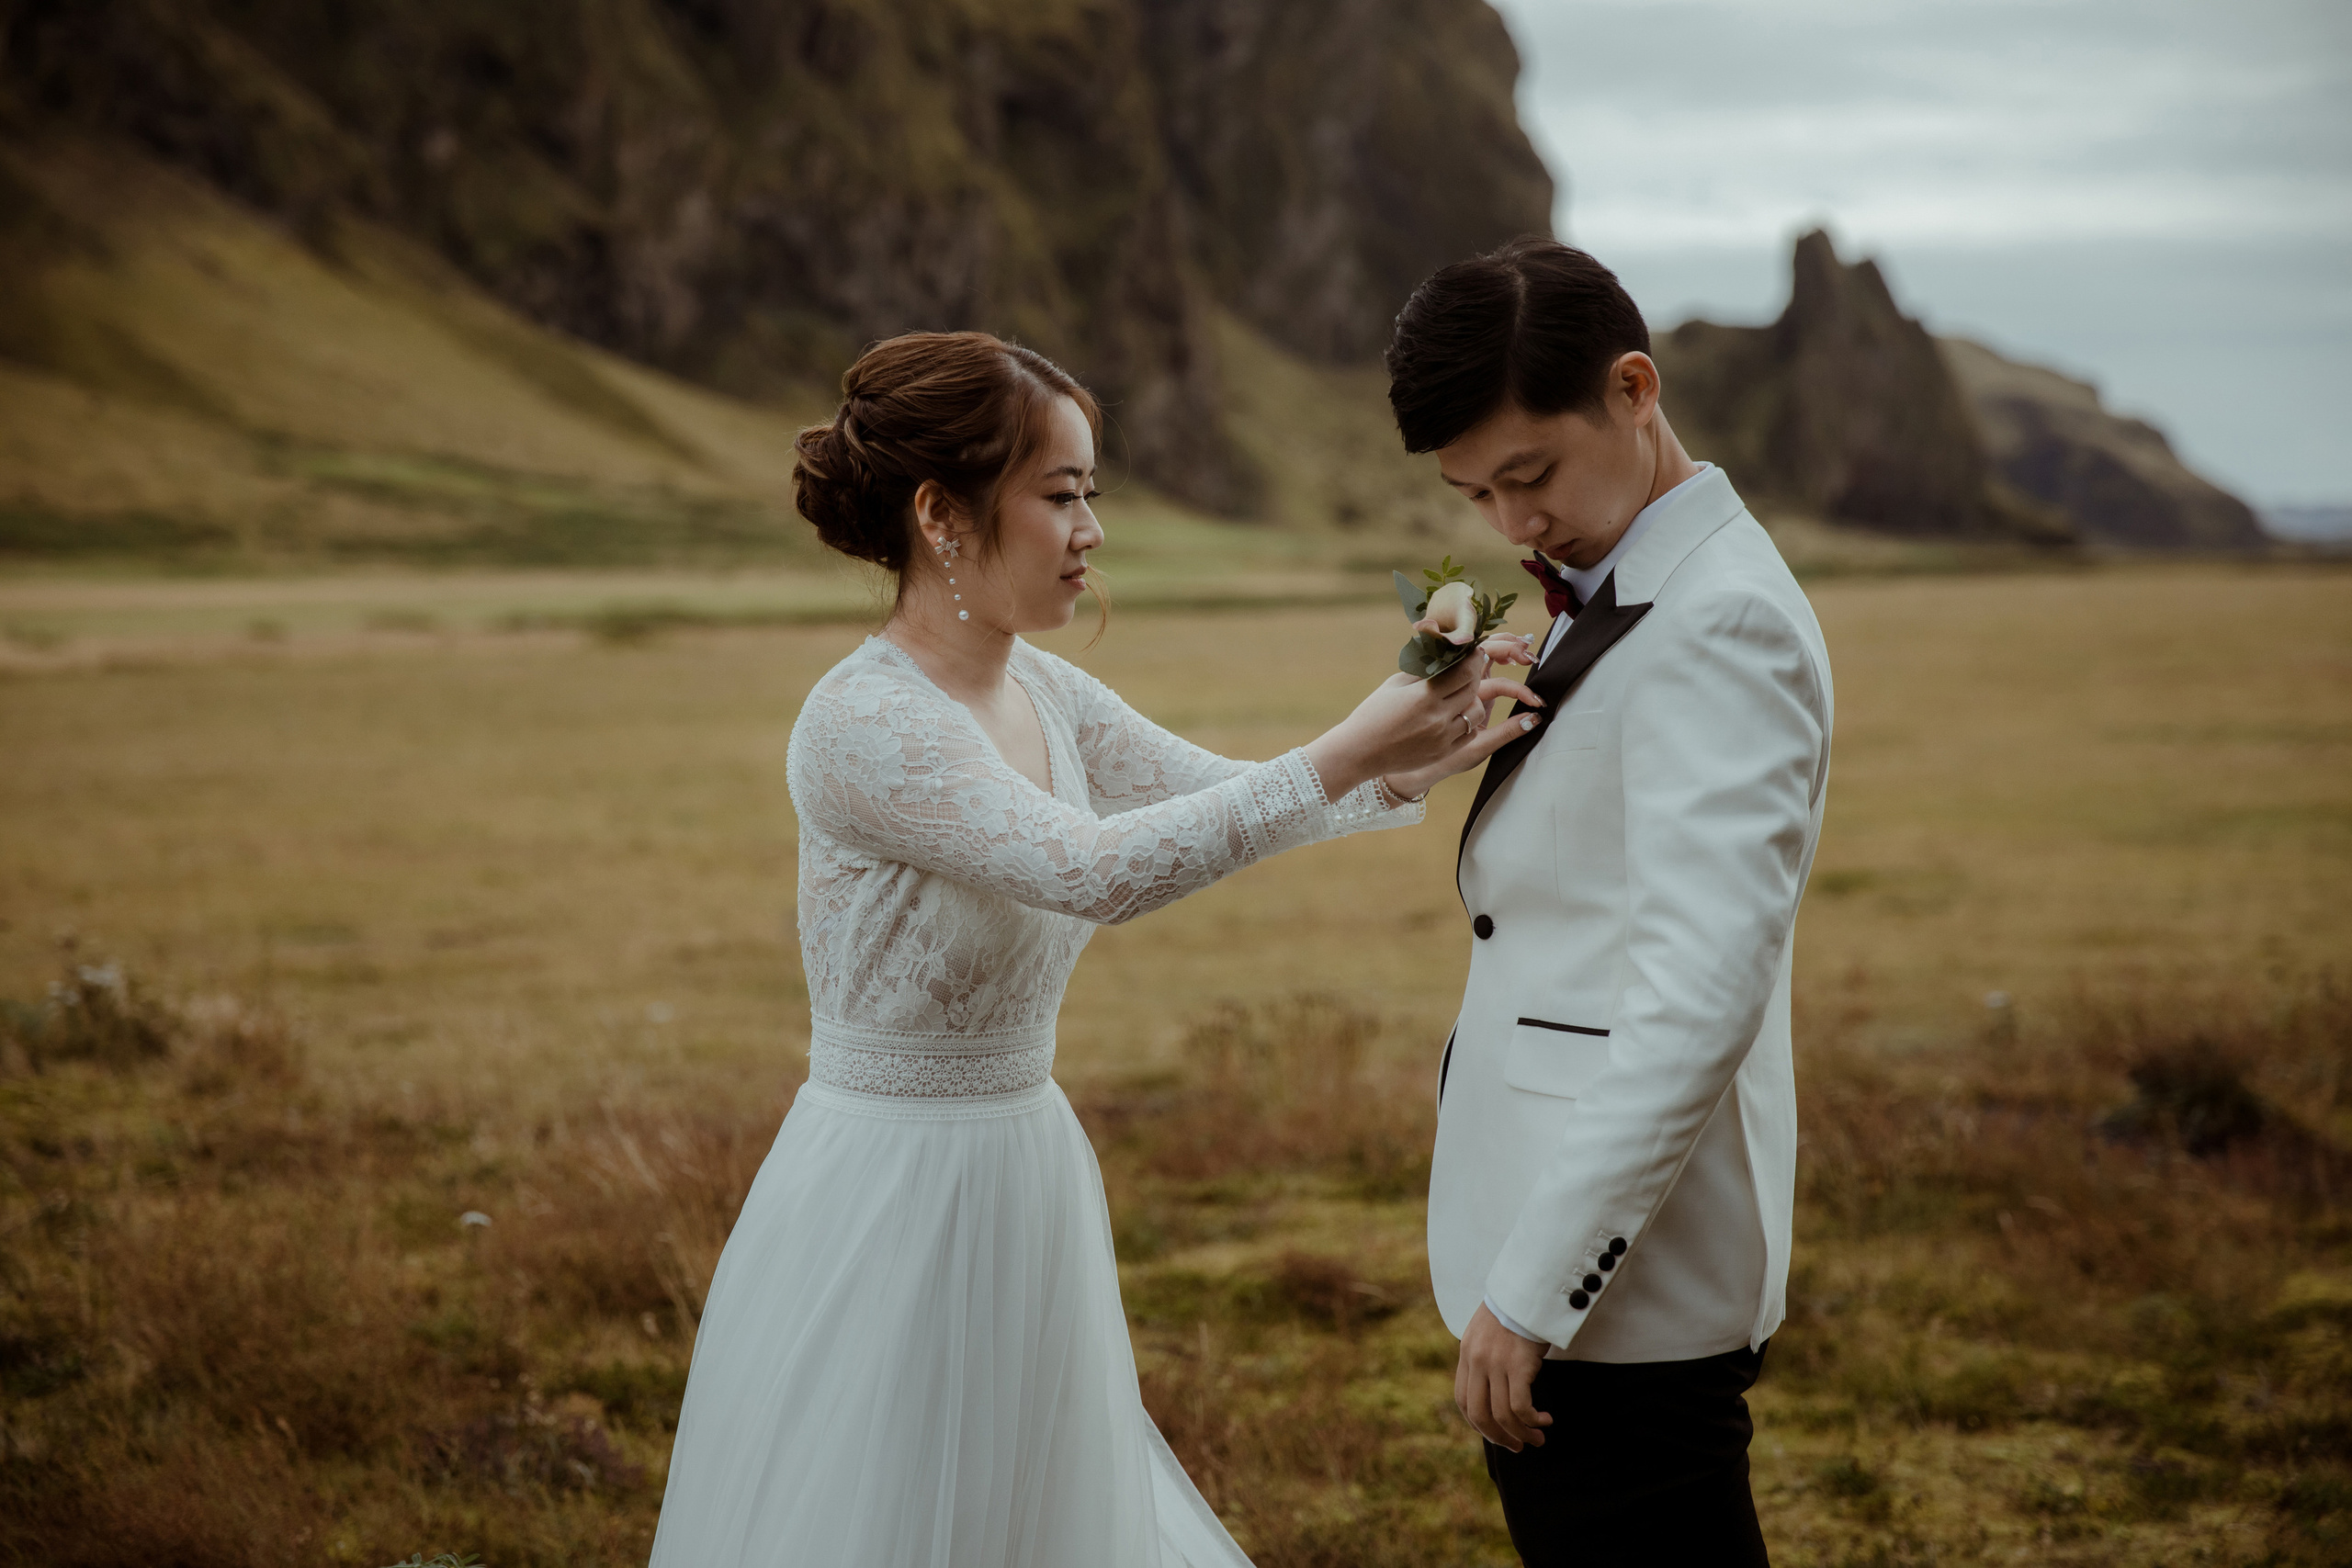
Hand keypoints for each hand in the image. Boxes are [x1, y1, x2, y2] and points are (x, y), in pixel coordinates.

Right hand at [1303, 650, 1538, 799]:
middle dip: (1474, 676)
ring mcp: (1442, 738)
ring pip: (1476, 714)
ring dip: (1472, 701)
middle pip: (1473, 691)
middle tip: (1470, 669)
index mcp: (1424, 697)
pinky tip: (1456, 715)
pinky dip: (1467, 722)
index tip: (1476, 651)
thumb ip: (1423, 672)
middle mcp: (1437, 718)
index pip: (1463, 672)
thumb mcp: (1395, 685)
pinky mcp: (1443, 753)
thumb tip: (1445, 657)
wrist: (1359, 752)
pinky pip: (1468, 734)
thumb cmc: (1372, 714)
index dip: (1473, 659)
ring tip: (1460, 695)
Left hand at [1455, 1302, 1551, 1451]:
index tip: (1496, 1433)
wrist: (1529, 1288)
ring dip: (1521, 1434)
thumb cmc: (1515, 1310)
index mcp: (1466, 1354)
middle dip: (1498, 1437)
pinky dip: (1532, 1420)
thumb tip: (1491, 1385)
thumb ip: (1484, 1356)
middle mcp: (1477, 1361)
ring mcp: (1496, 1364)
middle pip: (1479, 1414)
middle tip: (1516, 1447)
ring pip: (1502, 1415)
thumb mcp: (1487, 1331)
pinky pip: (1520, 1406)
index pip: (1463, 1401)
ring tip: (1537, 1439)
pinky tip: (1544, 1420)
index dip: (1478, 1424)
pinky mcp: (1518, 1365)